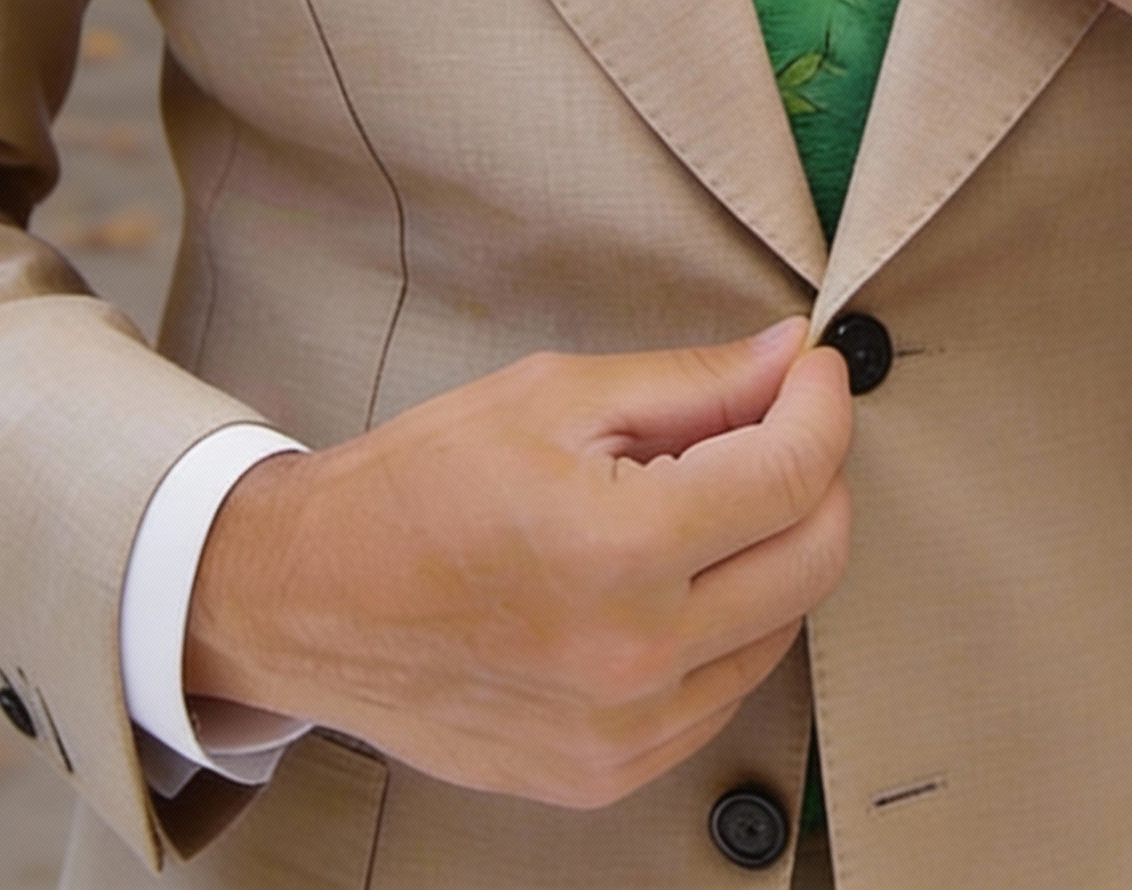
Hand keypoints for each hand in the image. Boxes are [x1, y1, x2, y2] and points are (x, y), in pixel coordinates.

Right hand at [184, 319, 851, 808]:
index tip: (814, 372)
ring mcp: (624, 732)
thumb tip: (790, 358)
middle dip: (816, 472)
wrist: (309, 602)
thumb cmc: (416, 488)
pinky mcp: (607, 773)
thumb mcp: (554, 398)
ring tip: (704, 498)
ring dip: (774, 549)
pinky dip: (728, 622)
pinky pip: (724, 691)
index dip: (822, 406)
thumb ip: (692, 383)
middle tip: (777, 422)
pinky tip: (675, 574)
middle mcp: (634, 656)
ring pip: (782, 627)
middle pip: (814, 557)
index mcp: (619, 549)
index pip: (793, 474)